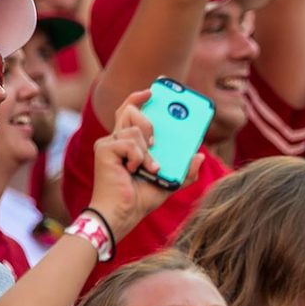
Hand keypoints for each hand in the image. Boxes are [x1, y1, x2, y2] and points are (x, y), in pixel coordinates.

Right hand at [87, 90, 202, 239]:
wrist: (123, 215)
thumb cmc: (140, 200)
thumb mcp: (170, 183)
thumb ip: (185, 171)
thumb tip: (199, 156)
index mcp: (129, 144)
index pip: (131, 111)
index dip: (139, 98)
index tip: (152, 91)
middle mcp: (116, 139)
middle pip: (131, 111)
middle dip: (149, 123)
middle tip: (156, 143)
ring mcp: (108, 144)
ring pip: (135, 129)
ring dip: (147, 151)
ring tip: (148, 168)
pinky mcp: (104, 150)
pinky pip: (130, 143)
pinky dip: (139, 158)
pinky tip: (136, 171)